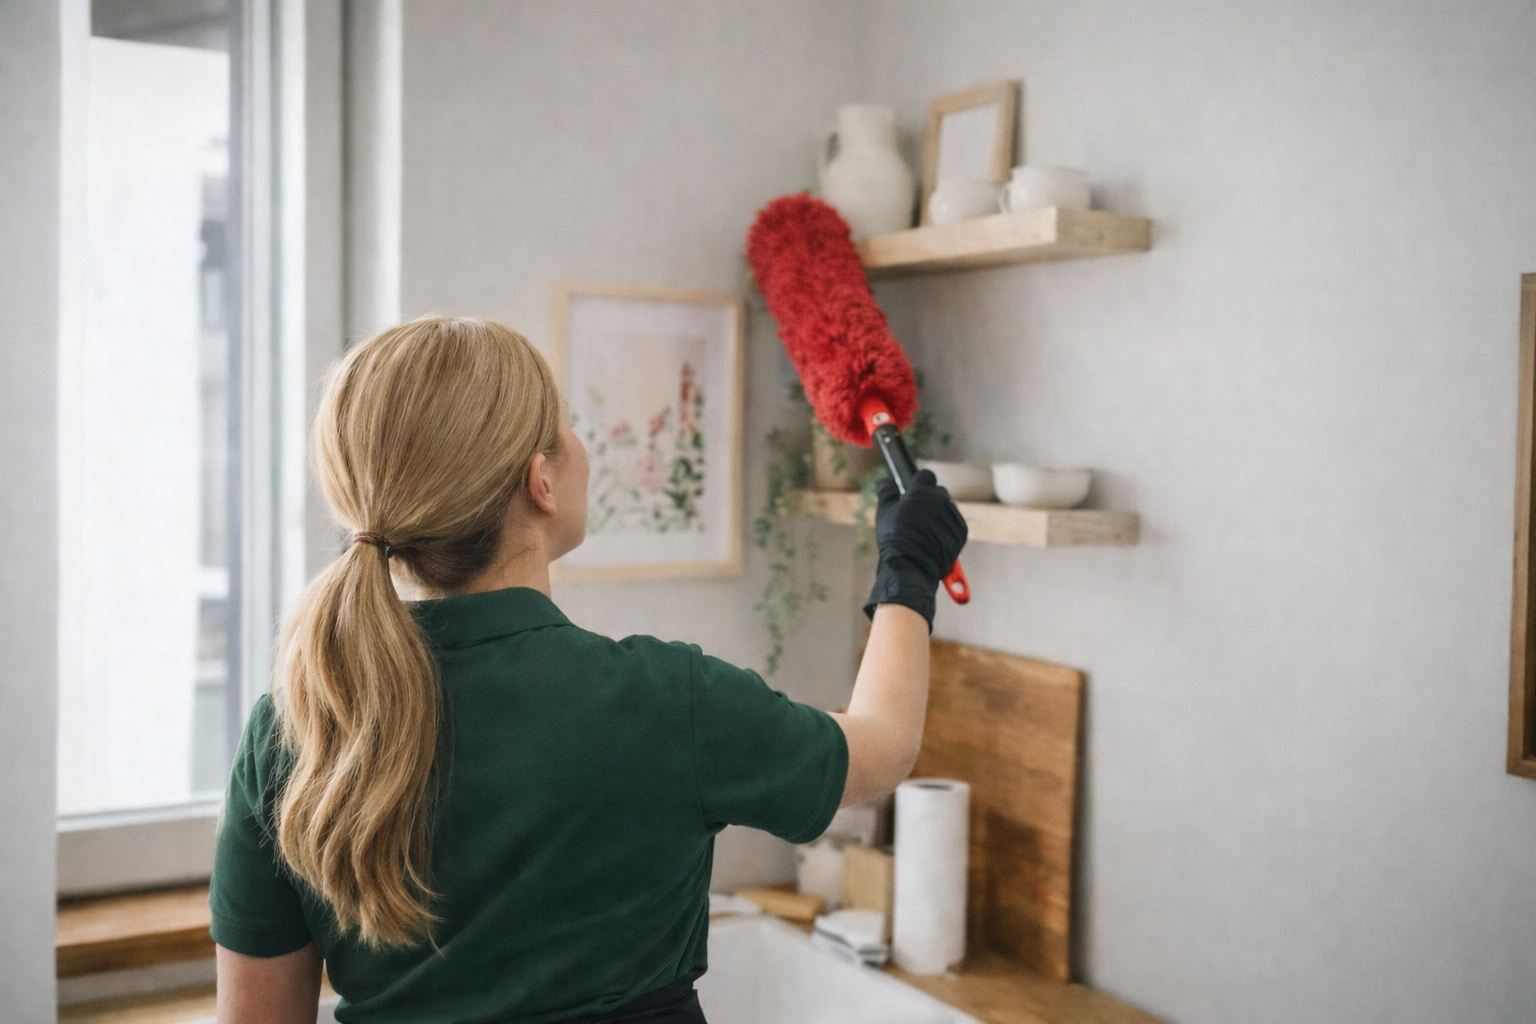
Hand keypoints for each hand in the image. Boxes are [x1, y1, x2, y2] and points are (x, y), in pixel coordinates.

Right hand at [862, 470, 967, 629]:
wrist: (912, 565)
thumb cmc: (895, 538)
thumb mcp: (884, 512)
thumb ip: (886, 492)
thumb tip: (884, 480)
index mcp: (921, 492)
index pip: (926, 475)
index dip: (919, 482)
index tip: (913, 491)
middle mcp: (940, 500)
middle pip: (938, 492)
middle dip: (929, 500)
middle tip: (916, 515)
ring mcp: (953, 516)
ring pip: (947, 508)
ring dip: (938, 514)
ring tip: (924, 531)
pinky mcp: (962, 531)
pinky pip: (955, 523)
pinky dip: (947, 528)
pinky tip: (934, 538)